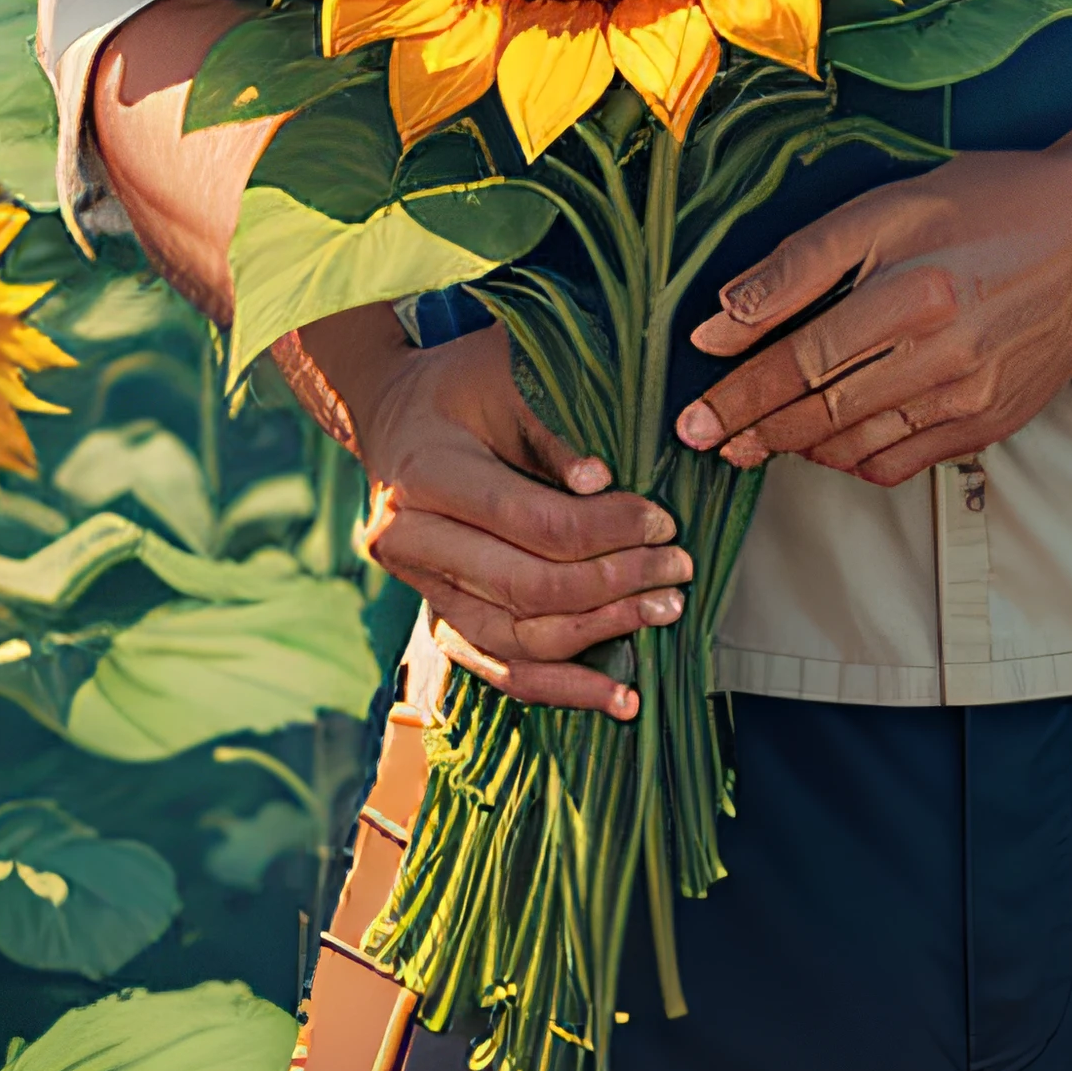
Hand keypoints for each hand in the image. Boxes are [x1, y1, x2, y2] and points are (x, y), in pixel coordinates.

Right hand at [355, 322, 690, 720]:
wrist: (395, 413)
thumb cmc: (461, 383)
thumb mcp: (506, 371)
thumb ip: (550, 428)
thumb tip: (601, 482)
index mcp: (425, 473)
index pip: (529, 521)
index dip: (604, 529)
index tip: (662, 522)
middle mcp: (409, 541)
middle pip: (524, 587)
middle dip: (612, 584)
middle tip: (676, 568)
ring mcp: (421, 588)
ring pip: (514, 642)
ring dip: (596, 637)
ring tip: (661, 615)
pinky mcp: (439, 616)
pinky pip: (499, 671)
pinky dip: (561, 689)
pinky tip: (619, 699)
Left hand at [676, 144, 1071, 487]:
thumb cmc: (990, 202)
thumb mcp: (885, 209)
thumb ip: (796, 267)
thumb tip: (718, 326)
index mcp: (914, 295)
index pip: (800, 363)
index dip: (739, 396)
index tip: (691, 419)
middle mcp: (946, 358)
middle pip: (824, 414)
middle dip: (756, 433)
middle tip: (709, 442)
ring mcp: (975, 398)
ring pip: (862, 446)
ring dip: (800, 451)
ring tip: (757, 446)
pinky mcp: (995, 420)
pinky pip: (909, 460)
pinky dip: (860, 461)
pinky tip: (832, 446)